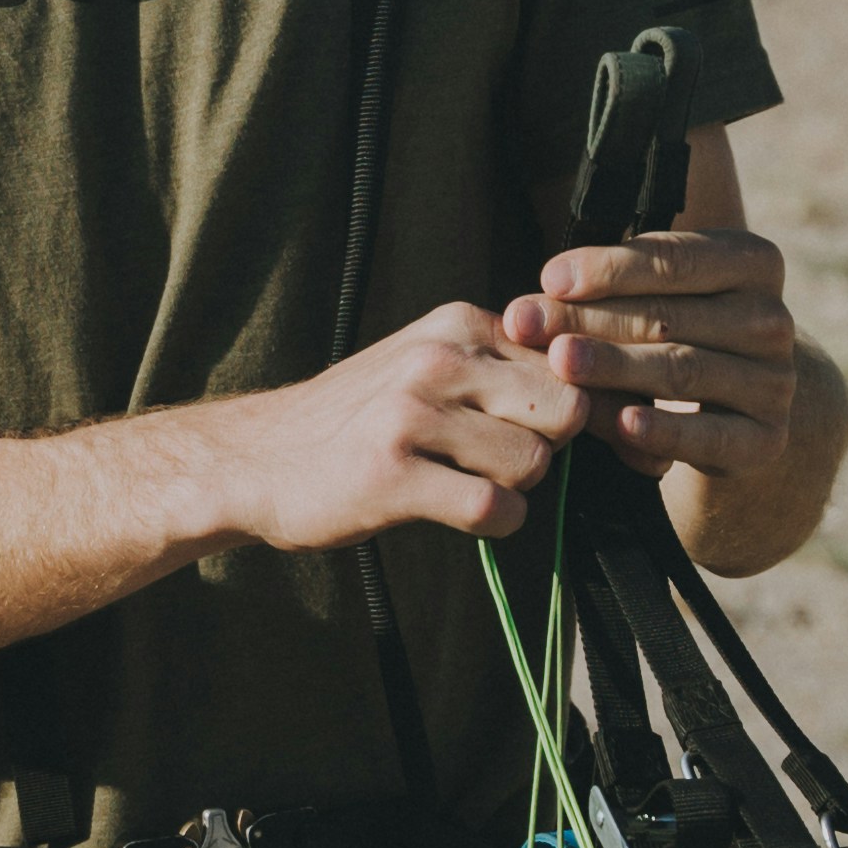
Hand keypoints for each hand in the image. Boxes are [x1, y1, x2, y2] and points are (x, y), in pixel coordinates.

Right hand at [204, 304, 584, 553]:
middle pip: (563, 409)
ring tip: (468, 484)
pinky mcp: (392, 475)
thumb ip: (497, 365)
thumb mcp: (423, 362)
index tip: (545, 432)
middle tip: (502, 462)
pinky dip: (496, 523)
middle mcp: (436, 359)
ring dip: (514, 488)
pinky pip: (493, 508)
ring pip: (532, 460)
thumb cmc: (354, 419)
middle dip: (546, 445)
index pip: (565, 360)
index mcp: (454, 325)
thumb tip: (592, 391)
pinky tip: (465, 515)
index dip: (569, 407)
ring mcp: (412, 415)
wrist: (255, 459)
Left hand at [502, 223, 806, 484]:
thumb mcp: (650, 298)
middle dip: (591, 319)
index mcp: (752, 262)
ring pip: (683, 370)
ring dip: (615, 367)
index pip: (675, 260)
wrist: (736, 407)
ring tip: (560, 363)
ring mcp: (775, 382)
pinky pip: (711, 435)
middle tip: (529, 325)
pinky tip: (624, 424)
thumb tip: (531, 303)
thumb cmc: (677, 333)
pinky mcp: (766, 439)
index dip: (609, 268)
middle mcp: (772, 318)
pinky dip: (666, 431)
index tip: (549, 279)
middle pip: (669, 316)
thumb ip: (602, 292)